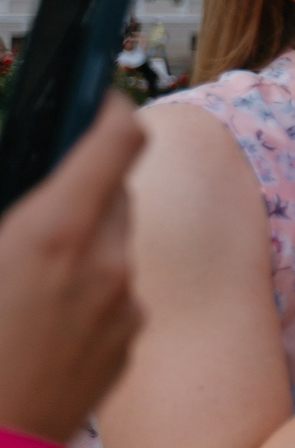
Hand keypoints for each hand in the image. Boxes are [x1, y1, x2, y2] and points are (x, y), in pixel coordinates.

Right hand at [0, 93, 146, 443]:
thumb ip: (13, 214)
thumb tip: (28, 207)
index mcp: (55, 232)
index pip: (118, 140)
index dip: (109, 112)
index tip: (95, 104)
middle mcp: (105, 262)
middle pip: (116, 191)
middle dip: (84, 186)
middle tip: (42, 200)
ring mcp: (124, 306)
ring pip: (115, 244)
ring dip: (85, 240)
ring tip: (29, 271)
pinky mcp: (129, 343)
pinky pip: (116, 292)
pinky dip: (89, 288)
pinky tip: (41, 316)